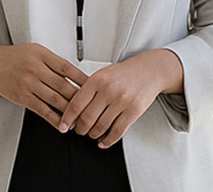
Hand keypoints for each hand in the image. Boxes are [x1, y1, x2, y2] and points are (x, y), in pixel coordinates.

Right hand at [0, 43, 89, 127]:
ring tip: (80, 118)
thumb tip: (77, 75)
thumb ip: (54, 62)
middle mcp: (35, 68)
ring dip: (69, 111)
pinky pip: (42, 110)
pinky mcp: (22, 97)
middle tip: (91, 106)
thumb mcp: (36, 51)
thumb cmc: (16, 57)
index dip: (82, 78)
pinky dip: (54, 119)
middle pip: (63, 85)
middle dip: (79, 98)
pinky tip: (62, 124)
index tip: (94, 87)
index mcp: (42, 55)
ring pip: (54, 99)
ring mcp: (28, 83)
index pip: (67, 68)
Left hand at [59, 49, 181, 147]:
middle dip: (80, 129)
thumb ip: (87, 90)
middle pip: (87, 118)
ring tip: (92, 133)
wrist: (149, 70)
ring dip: (93, 134)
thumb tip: (72, 111)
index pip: (76, 104)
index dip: (67, 118)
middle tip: (79, 130)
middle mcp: (108, 90)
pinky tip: (103, 141)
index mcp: (97, 80)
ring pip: (101, 127)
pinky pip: (117, 131)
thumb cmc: (123, 73)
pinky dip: (108, 140)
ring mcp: (122, 101)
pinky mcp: (133, 111)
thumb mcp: (102, 75)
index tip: (63, 126)